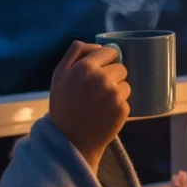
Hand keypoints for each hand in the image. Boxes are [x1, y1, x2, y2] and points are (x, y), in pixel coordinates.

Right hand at [49, 41, 130, 171]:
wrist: (70, 141)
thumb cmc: (63, 106)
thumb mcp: (59, 75)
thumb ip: (74, 53)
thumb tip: (96, 45)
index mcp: (85, 67)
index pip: (110, 51)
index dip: (107, 60)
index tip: (101, 69)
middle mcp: (101, 78)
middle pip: (121, 67)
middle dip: (112, 76)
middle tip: (98, 91)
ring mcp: (114, 94)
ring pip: (126, 83)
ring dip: (117, 91)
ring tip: (101, 104)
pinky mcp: (123, 109)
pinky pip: (127, 100)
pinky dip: (119, 106)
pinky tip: (105, 114)